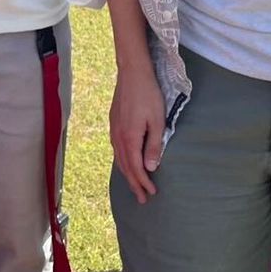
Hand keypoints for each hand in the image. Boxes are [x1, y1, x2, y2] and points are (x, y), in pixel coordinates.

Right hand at [110, 62, 166, 202]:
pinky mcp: (113, 123)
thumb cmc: (148, 95)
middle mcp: (118, 137)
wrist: (132, 73)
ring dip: (127, 174)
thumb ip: (153, 146)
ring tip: (134, 184)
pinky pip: (116, 149)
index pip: (136, 168)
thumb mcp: (157, 121)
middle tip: (141, 199)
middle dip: (134, 184)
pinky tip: (126, 161)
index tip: (151, 194)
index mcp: (129, 139)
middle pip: (125, 167)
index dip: (143, 183)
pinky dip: (122, 161)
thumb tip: (150, 168)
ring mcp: (113, 130)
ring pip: (119, 158)